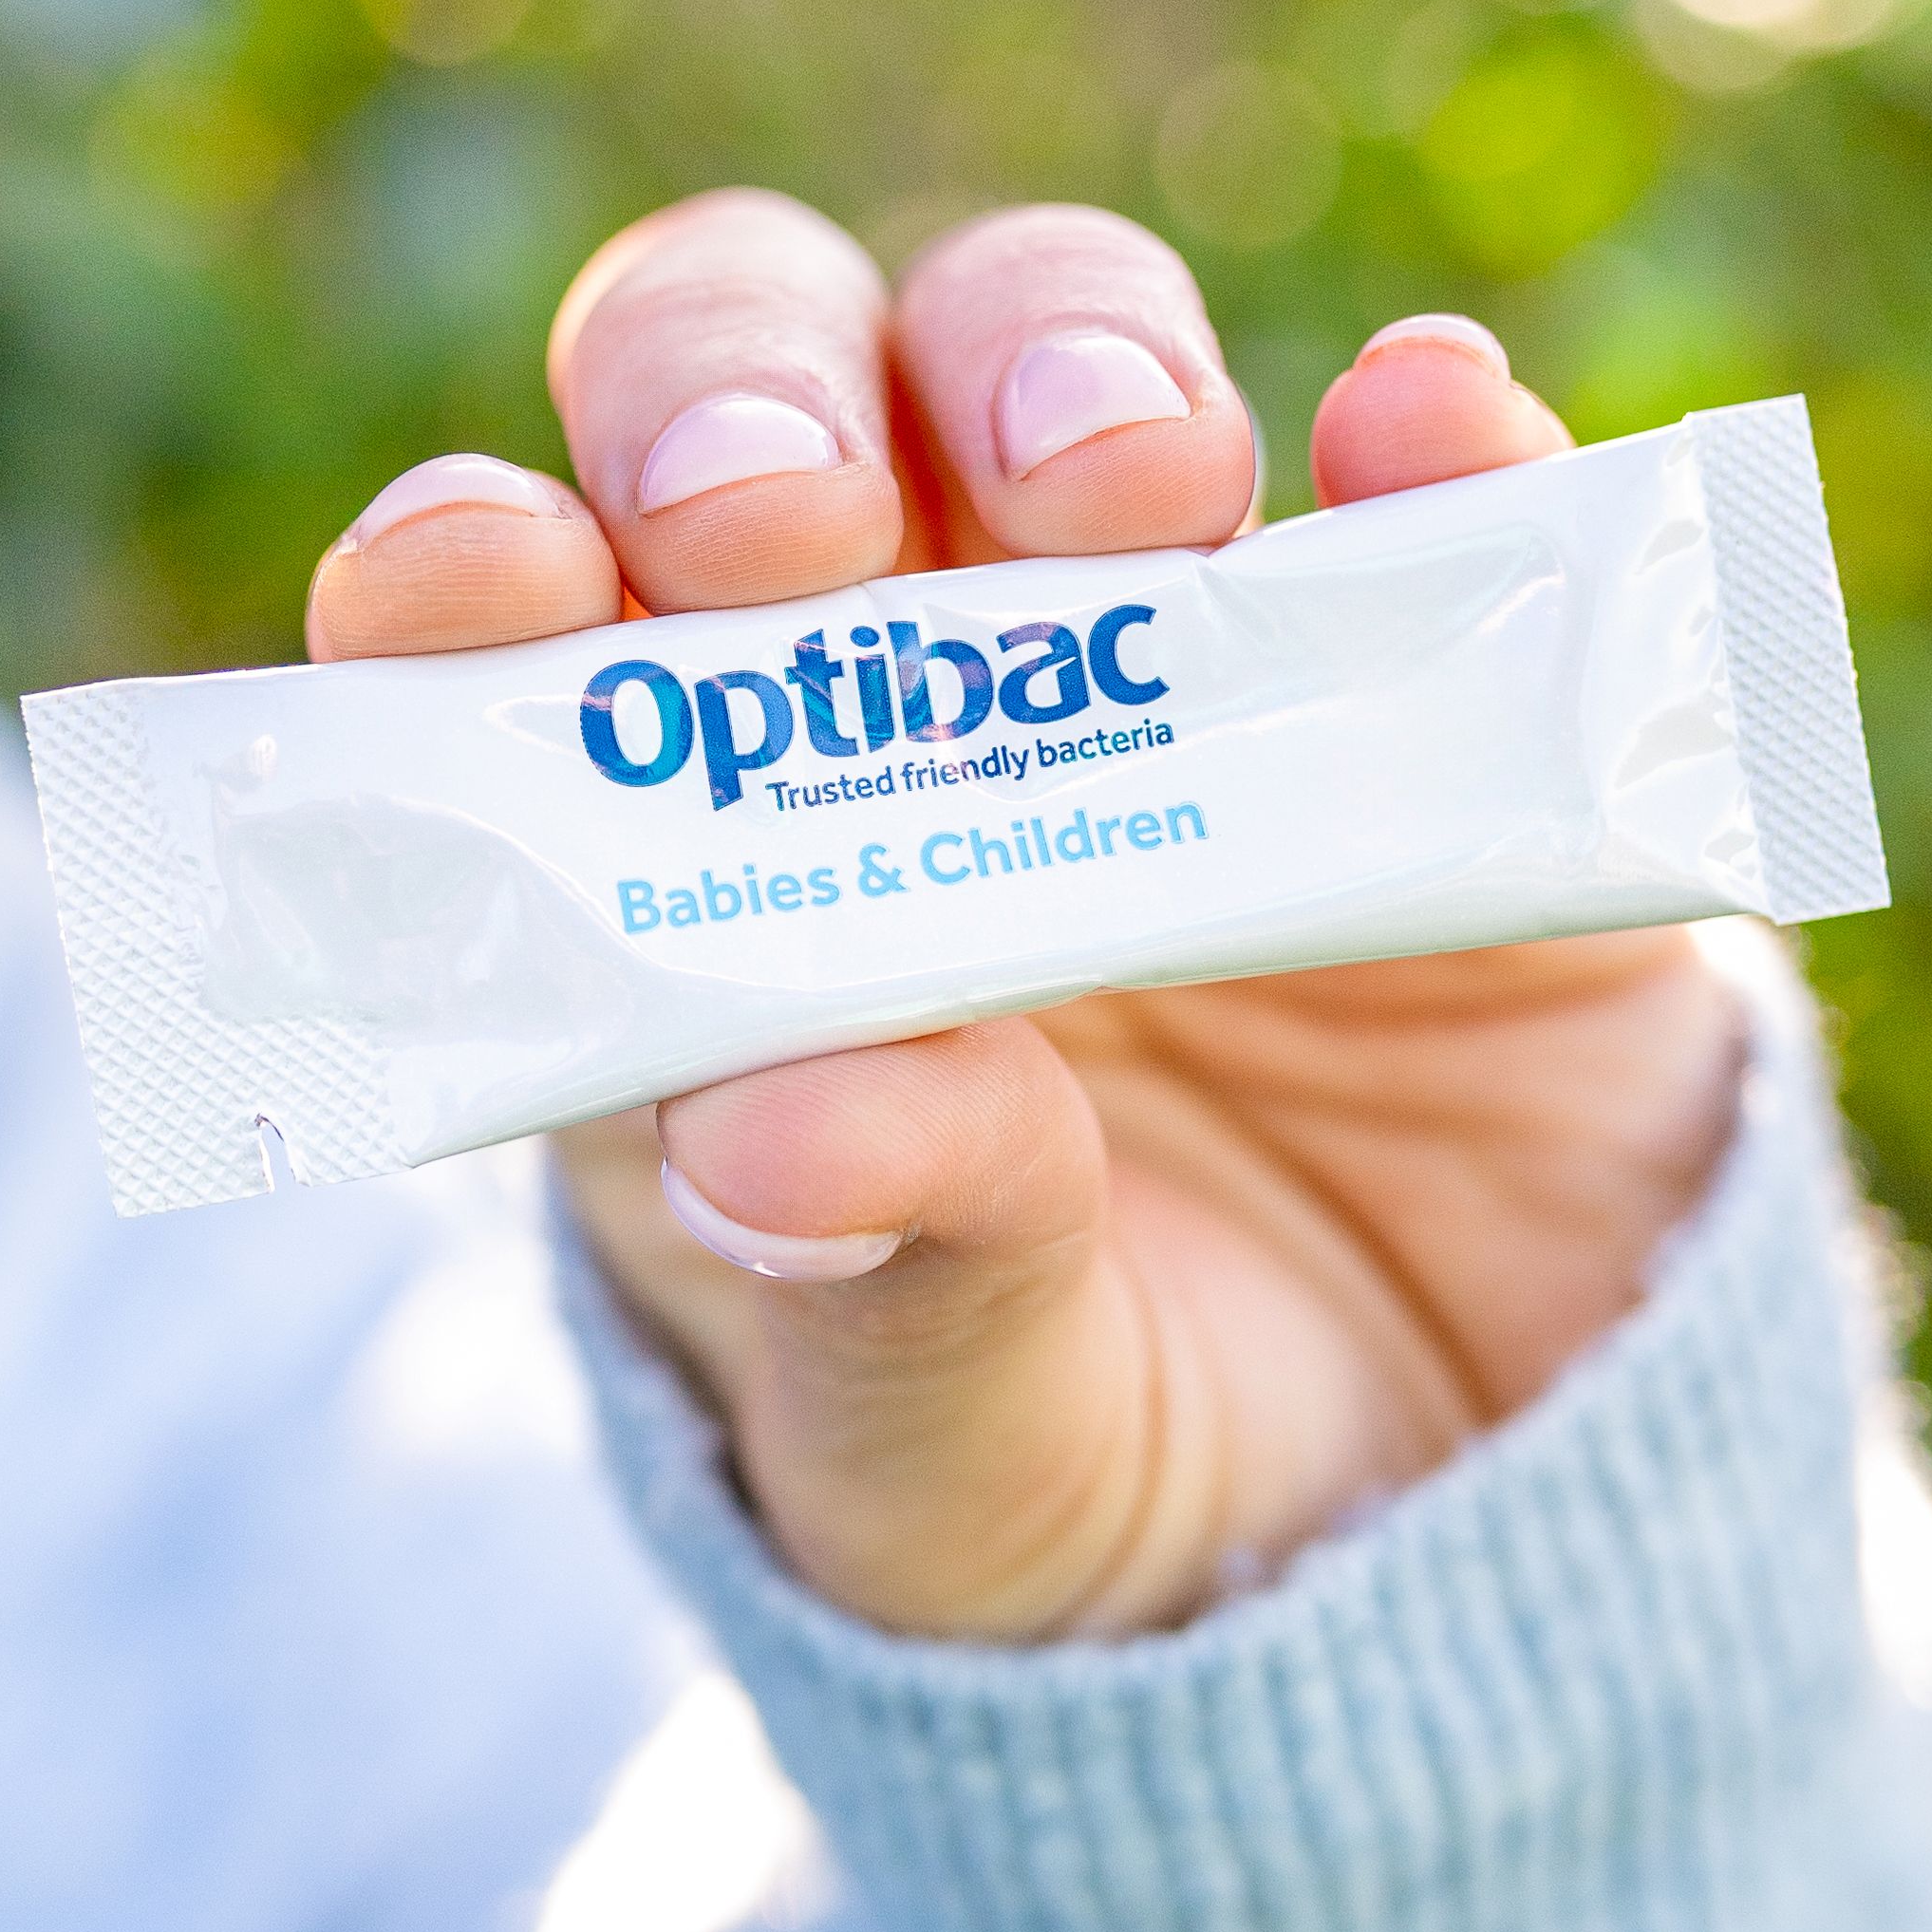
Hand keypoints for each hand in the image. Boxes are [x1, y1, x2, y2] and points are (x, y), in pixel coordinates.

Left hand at [310, 194, 1746, 1644]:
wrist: (1455, 1574)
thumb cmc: (1085, 1489)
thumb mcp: (959, 1452)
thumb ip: (887, 1281)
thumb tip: (769, 1133)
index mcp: (679, 881)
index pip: (519, 639)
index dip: (477, 561)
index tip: (483, 575)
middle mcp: (884, 701)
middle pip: (767, 406)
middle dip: (757, 398)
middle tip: (801, 517)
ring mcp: (1162, 662)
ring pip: (1049, 360)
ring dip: (1061, 357)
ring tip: (1140, 487)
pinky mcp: (1435, 688)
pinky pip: (1425, 484)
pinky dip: (1431, 428)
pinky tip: (1432, 419)